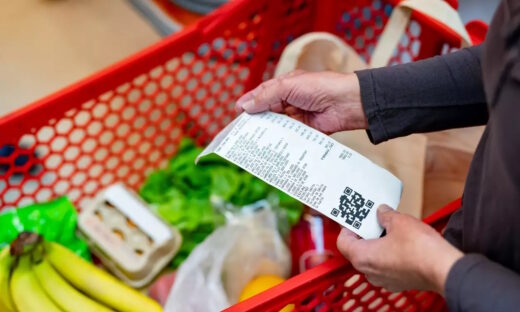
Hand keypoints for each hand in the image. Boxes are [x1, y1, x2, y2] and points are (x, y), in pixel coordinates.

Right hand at [236, 71, 367, 132]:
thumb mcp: (288, 86)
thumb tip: (245, 106)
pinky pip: (289, 136)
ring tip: (251, 140)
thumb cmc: (320, 87)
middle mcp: (290, 101)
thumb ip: (266, 96)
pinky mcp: (305, 130)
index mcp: (285, 86)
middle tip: (241, 130)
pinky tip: (270, 146)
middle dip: (256, 119)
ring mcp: (297, 116)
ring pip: (277, 125)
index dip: (249, 102)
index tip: (237, 112)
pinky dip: (280, 140)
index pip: (262, 94)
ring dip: (267, 131)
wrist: (346, 102)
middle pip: (267, 111)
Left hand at [336, 205, 463, 293]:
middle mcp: (369, 272)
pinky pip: (387, 265)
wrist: (444, 269)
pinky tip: (401, 242)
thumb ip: (385, 215)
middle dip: (365, 233)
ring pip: (373, 258)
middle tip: (373, 219)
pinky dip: (390, 253)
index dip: (347, 227)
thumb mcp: (399, 221)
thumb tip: (381, 212)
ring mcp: (384, 280)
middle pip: (358, 250)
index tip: (354, 218)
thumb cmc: (419, 248)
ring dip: (378, 243)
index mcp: (362, 257)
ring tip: (389, 228)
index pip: (343, 242)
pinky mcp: (398, 282)